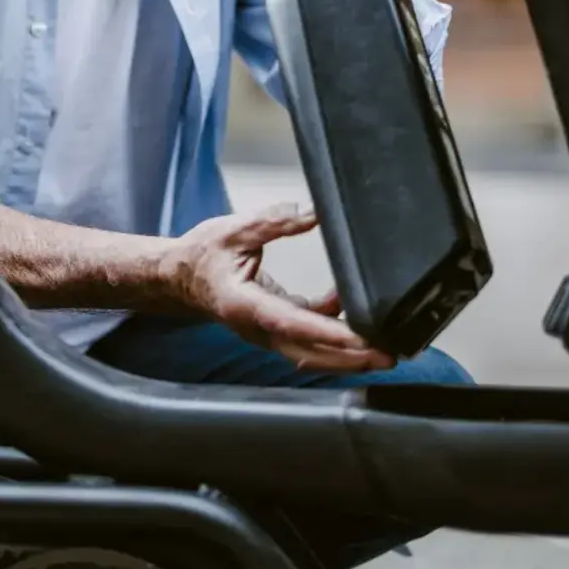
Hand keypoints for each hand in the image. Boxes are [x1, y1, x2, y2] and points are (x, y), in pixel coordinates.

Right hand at [164, 204, 395, 372]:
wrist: (178, 276)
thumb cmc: (202, 255)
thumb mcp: (234, 230)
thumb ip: (274, 222)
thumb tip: (314, 211)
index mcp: (245, 304)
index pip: (292, 322)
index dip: (329, 333)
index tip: (362, 339)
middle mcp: (257, 327)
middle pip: (310, 353)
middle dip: (351, 357)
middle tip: (390, 353)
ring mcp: (266, 333)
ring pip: (312, 354)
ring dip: (348, 354)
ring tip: (385, 345)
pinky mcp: (274, 330)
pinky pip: (309, 339)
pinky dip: (334, 331)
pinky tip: (349, 308)